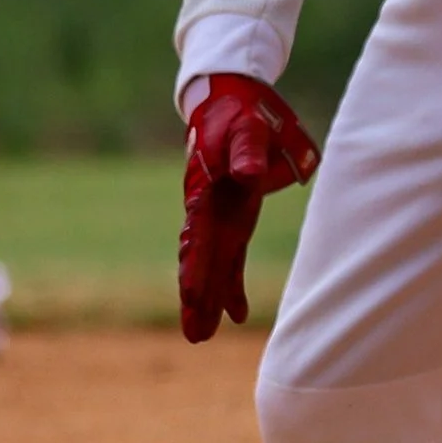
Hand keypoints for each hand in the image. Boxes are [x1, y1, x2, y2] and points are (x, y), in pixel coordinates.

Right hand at [180, 74, 320, 342]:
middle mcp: (206, 211)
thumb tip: (250, 177)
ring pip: (211, 265)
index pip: (198, 235)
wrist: (230, 105)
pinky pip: (229, 258)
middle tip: (193, 336)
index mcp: (204, 192)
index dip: (196, 266)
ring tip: (199, 337)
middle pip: (199, 260)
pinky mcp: (232, 219)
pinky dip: (231, 285)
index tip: (192, 295)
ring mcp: (218, 218)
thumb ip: (246, 153)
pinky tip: (235, 315)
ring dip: (207, 300)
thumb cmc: (239, 115)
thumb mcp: (247, 129)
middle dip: (196, 298)